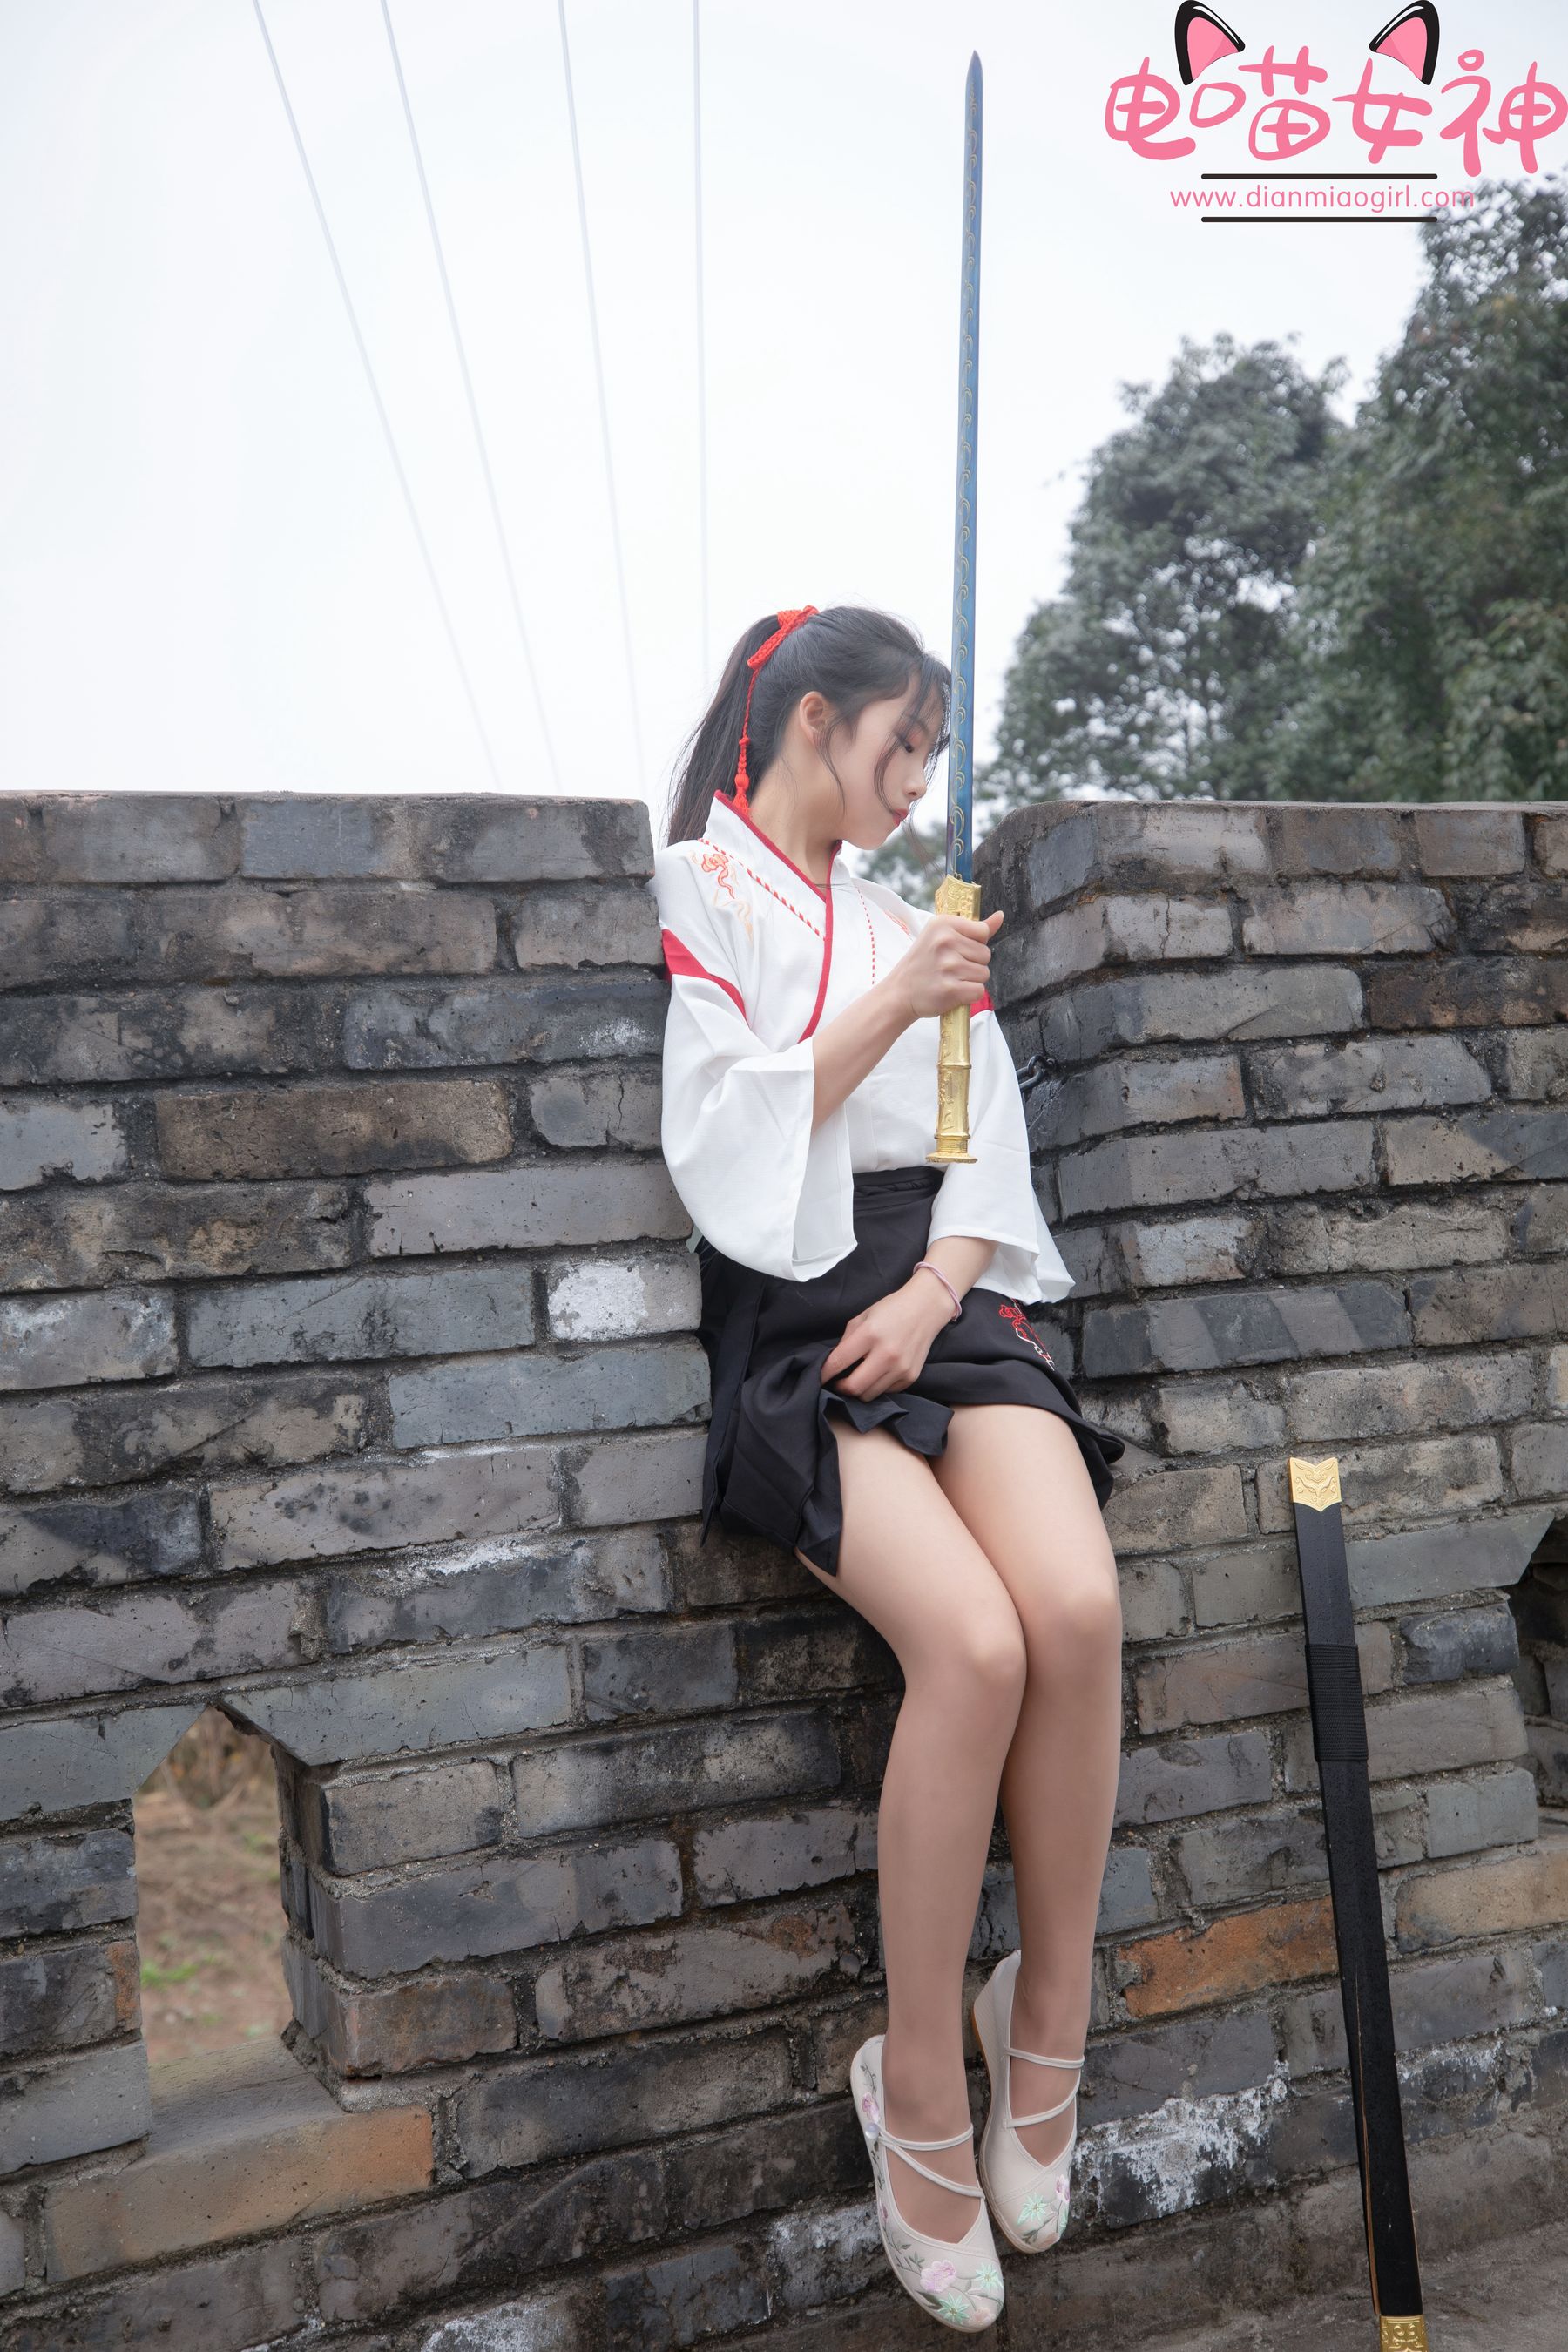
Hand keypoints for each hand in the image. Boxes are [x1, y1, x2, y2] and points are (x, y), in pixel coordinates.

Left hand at [820, 1275, 954, 1400]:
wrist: (926, 1309)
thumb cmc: (891, 1310)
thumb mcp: (863, 1316)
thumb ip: (846, 1340)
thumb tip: (833, 1363)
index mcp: (870, 1334)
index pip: (839, 1362)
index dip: (824, 1373)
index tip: (818, 1378)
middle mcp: (887, 1354)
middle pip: (854, 1387)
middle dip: (840, 1388)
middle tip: (838, 1382)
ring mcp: (901, 1368)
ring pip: (870, 1395)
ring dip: (859, 1390)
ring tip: (858, 1378)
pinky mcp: (911, 1376)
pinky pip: (886, 1391)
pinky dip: (877, 1387)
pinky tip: (877, 1373)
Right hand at [889, 906, 1003, 1021]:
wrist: (899, 992)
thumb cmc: (923, 964)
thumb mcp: (941, 937)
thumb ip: (973, 928)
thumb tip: (1000, 916)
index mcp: (943, 924)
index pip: (982, 932)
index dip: (974, 945)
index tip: (956, 950)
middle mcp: (945, 942)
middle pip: (986, 954)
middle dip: (973, 964)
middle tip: (950, 968)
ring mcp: (948, 966)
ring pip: (984, 974)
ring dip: (971, 980)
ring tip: (950, 979)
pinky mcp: (951, 989)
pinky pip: (979, 991)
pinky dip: (969, 995)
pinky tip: (952, 991)